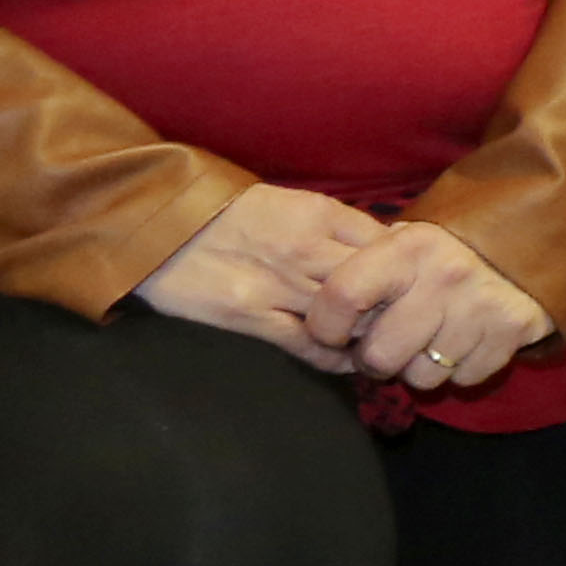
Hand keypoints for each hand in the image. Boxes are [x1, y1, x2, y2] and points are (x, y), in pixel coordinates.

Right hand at [132, 183, 387, 367]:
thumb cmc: (222, 210)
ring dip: (368, 335)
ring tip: (380, 347)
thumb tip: (386, 244)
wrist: (151, 220)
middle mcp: (305, 248)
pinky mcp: (248, 316)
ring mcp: (277, 284)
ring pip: (348, 317)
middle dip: (396, 306)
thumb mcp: (286, 202)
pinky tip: (348, 363)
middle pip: (376, 284)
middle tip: (406, 324)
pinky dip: (334, 358)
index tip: (414, 286)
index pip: (387, 244)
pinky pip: (306, 345)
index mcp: (318, 214)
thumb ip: (332, 224)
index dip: (406, 269)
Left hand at [327, 222, 553, 394]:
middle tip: (387, 345)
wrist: (538, 231)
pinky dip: (460, 369)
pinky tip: (465, 341)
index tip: (332, 331)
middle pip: (380, 354)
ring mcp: (482, 306)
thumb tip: (324, 315)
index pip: (342, 296)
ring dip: (420, 367)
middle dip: (376, 359)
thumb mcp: (409, 238)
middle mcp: (444, 276)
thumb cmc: (454, 242)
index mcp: (409, 247)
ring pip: (423, 375)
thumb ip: (369, 269)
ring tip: (431, 340)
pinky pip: (465, 378)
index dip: (325, 325)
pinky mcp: (513, 331)